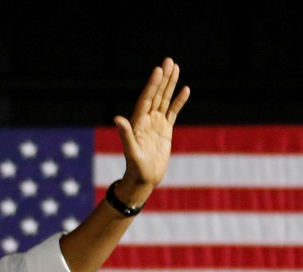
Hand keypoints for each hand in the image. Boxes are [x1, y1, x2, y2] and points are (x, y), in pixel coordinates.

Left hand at [114, 58, 189, 198]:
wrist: (143, 179)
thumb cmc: (136, 168)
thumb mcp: (131, 151)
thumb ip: (125, 134)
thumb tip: (117, 119)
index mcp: (138, 122)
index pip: (146, 99)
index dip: (152, 84)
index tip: (158, 70)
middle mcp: (146, 119)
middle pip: (156, 94)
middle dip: (163, 78)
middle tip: (169, 61)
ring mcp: (156, 123)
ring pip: (165, 99)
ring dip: (170, 84)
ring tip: (176, 67)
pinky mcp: (165, 130)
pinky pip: (173, 112)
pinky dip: (179, 101)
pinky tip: (185, 89)